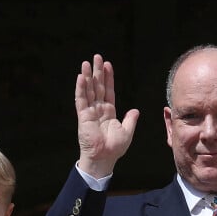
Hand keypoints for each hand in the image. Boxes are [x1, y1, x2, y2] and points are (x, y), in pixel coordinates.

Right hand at [76, 53, 139, 178]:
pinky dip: (81, 89)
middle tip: (96, 57)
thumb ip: (130, 120)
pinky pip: (81, 100)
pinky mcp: (83, 117)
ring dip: (87, 76)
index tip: (107, 65)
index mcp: (109, 112)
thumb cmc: (114, 148)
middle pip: (97, 87)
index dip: (108, 78)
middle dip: (97, 72)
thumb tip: (135, 110)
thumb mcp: (127, 132)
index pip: (108, 91)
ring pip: (88, 90)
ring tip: (86, 63)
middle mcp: (98, 109)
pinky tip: (81, 78)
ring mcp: (90, 112)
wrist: (104, 158)